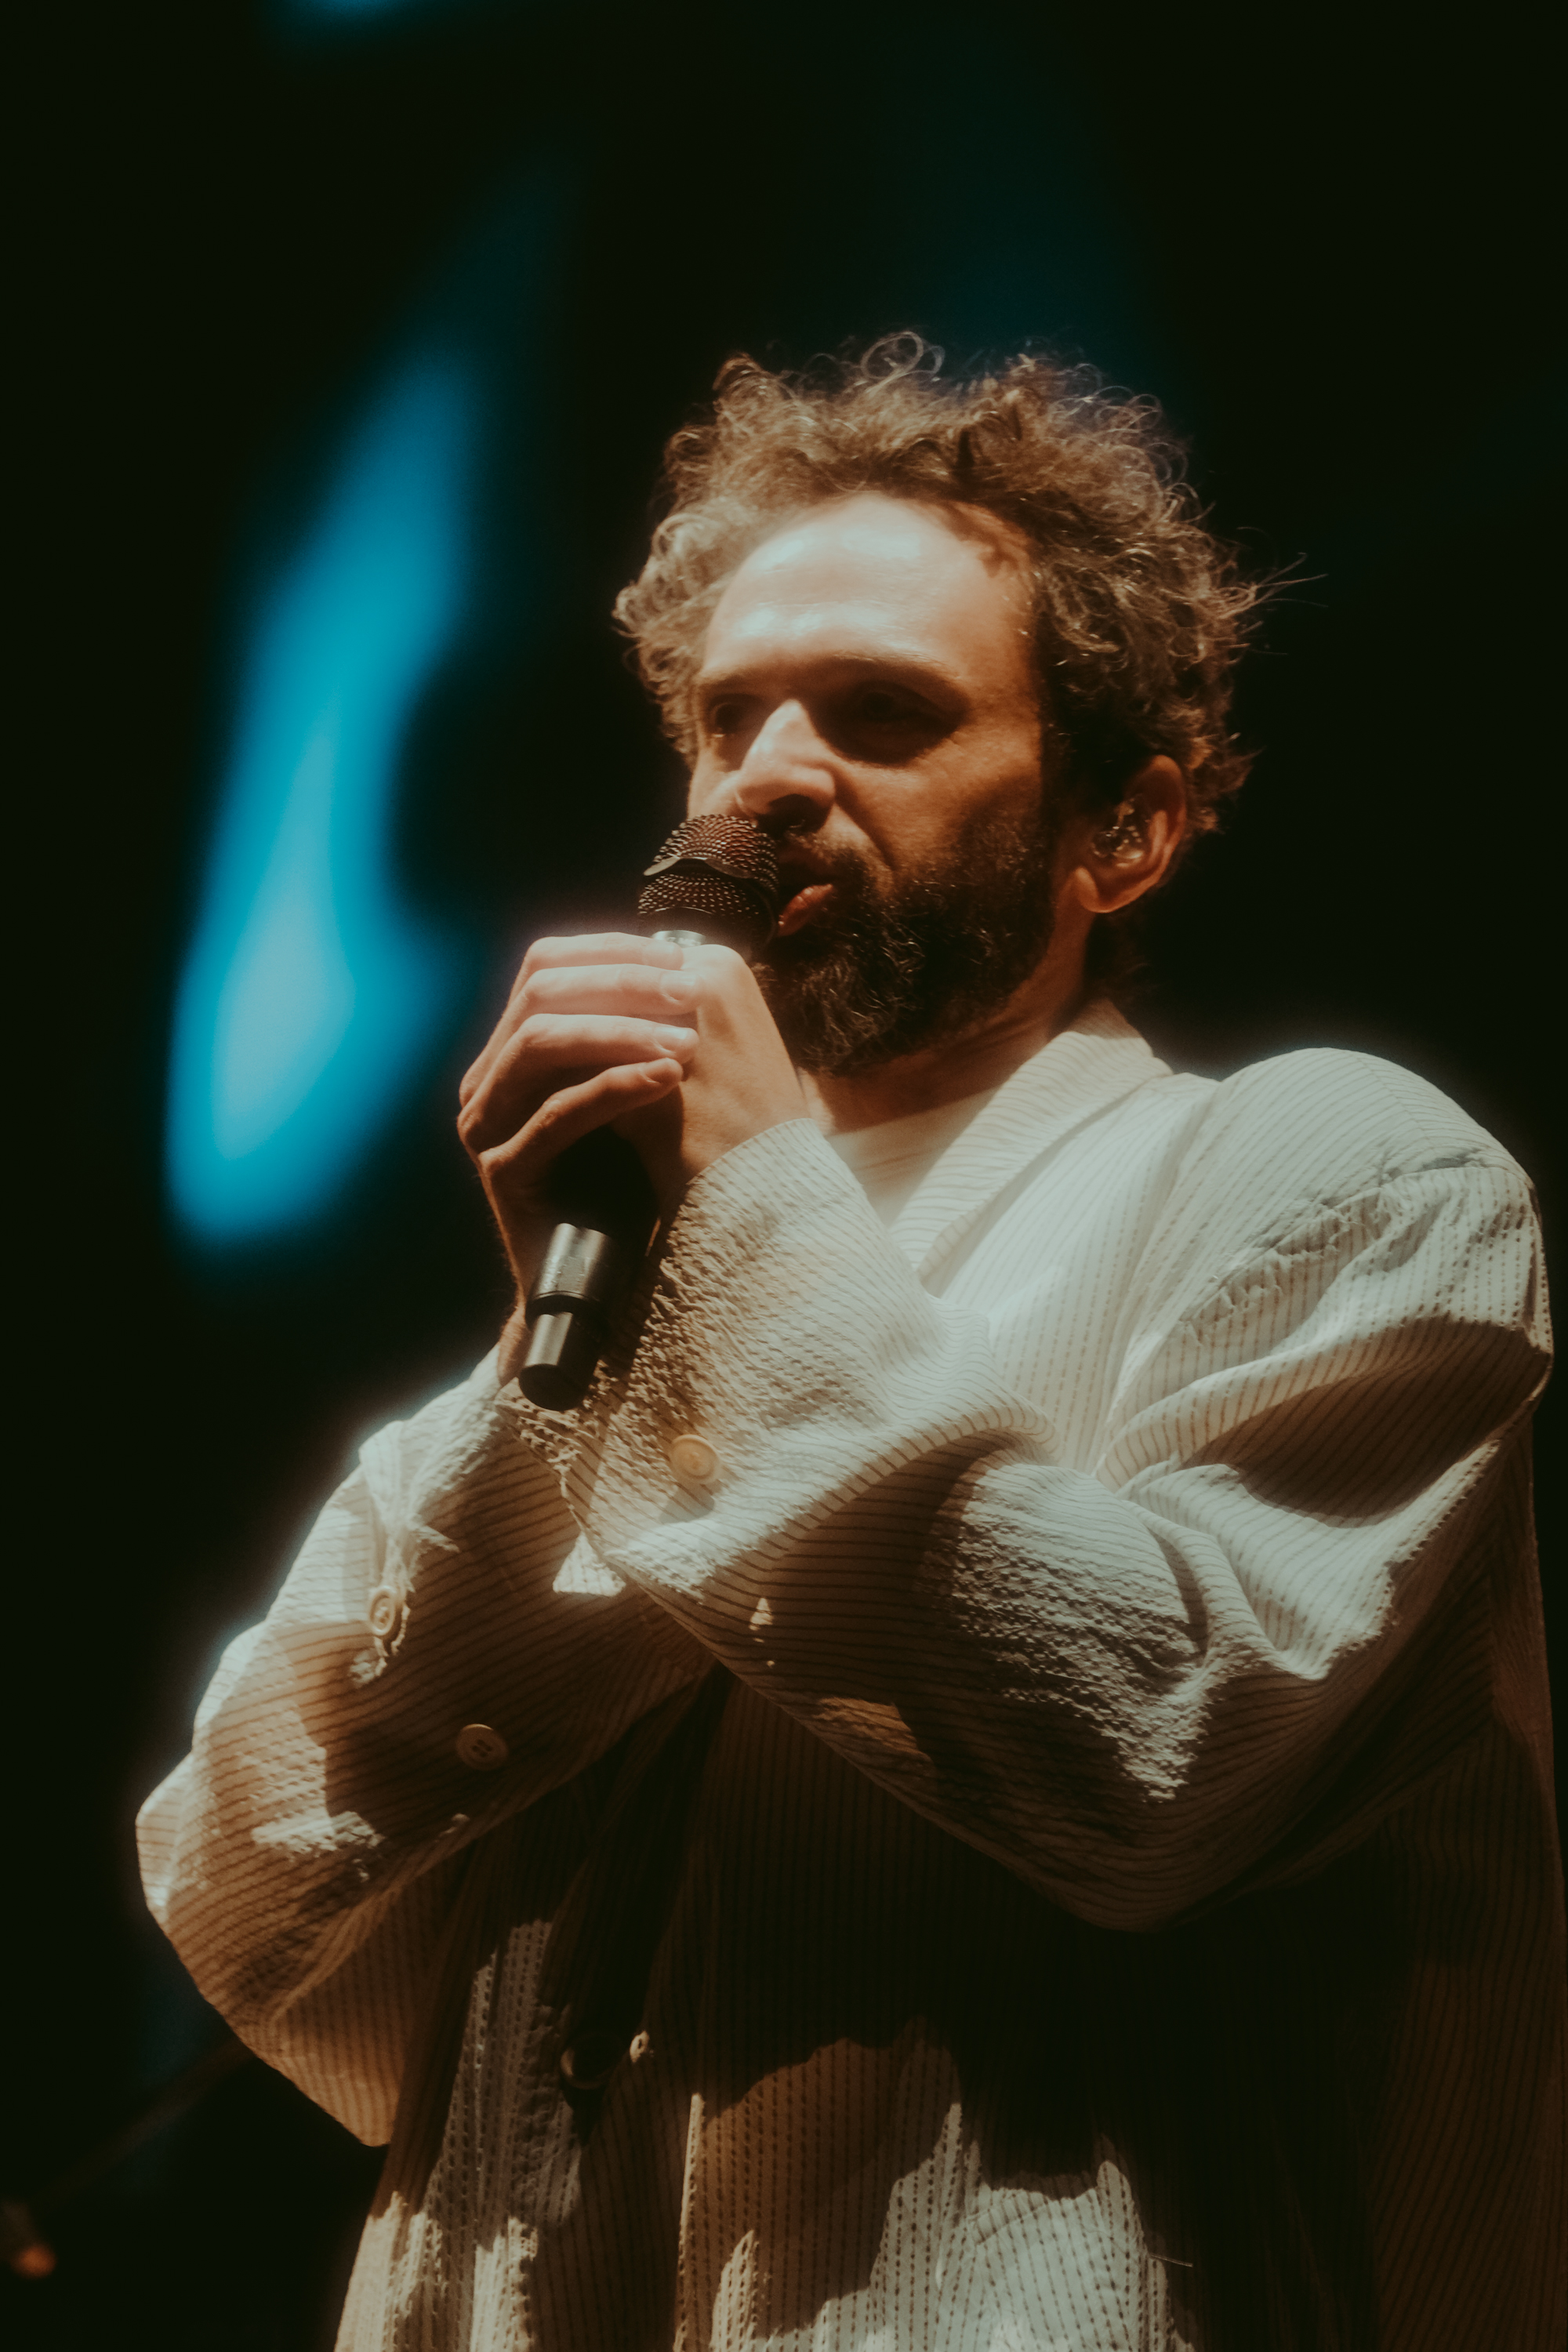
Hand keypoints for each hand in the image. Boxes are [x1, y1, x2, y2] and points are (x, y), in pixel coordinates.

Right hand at [458, 931, 804, 1362]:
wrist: (617, 1276)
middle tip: (691, 992)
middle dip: (621, 984)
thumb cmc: (638, 1174)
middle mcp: (488, 1079)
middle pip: (541, 993)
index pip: (546, 964)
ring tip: (687, 1042)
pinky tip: (668, 1080)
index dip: (612, 951)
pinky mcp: (504, 1171)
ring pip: (540, 1044)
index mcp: (513, 1047)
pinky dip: (615, 1089)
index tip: (683, 958)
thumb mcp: (641, 1084)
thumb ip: (638, 1025)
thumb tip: (680, 953)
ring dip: (620, 1031)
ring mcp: (488, 1125)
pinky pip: (555, 1114)